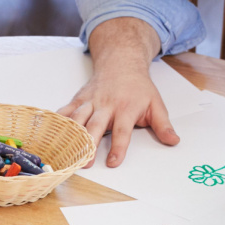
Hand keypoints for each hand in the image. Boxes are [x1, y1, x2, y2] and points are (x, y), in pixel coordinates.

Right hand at [58, 67, 178, 166]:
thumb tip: (173, 141)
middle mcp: (106, 105)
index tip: (114, 162)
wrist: (121, 62)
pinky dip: (58, 120)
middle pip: (97, 126)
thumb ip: (163, 124)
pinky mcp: (79, 99)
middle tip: (86, 162)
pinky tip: (51, 132)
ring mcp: (91, 101)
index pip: (122, 131)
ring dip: (72, 135)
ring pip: (78, 119)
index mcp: (126, 108)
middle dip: (90, 144)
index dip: (118, 147)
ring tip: (67, 152)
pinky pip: (66, 110)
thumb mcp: (156, 104)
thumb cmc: (138, 87)